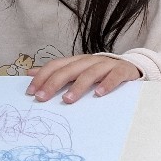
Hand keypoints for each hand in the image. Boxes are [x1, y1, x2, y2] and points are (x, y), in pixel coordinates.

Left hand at [26, 55, 140, 103]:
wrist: (131, 67)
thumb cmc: (100, 73)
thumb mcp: (77, 71)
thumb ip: (56, 72)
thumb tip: (29, 73)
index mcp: (77, 61)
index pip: (56, 65)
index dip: (42, 77)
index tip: (31, 92)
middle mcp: (90, 61)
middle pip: (69, 69)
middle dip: (54, 83)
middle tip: (42, 98)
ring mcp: (107, 65)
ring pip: (90, 73)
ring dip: (78, 86)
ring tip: (68, 99)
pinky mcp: (122, 70)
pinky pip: (114, 76)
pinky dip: (107, 84)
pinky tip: (99, 94)